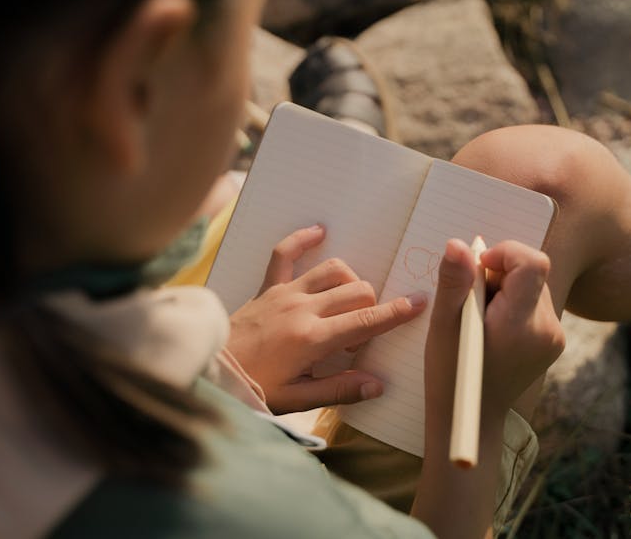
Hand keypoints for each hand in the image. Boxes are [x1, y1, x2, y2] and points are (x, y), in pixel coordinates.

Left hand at [227, 224, 426, 413]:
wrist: (211, 370)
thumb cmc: (254, 388)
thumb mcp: (297, 399)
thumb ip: (340, 390)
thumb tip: (378, 385)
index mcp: (312, 339)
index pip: (365, 321)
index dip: (396, 312)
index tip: (420, 302)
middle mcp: (302, 309)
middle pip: (356, 291)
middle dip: (372, 307)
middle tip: (358, 336)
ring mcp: (284, 292)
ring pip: (333, 269)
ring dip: (349, 283)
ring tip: (346, 305)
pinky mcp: (268, 285)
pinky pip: (285, 252)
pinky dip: (303, 239)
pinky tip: (320, 232)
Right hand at [424, 239, 564, 421]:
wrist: (473, 415)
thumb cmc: (451, 372)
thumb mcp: (443, 325)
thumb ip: (453, 282)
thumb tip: (459, 244)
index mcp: (520, 325)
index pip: (533, 263)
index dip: (505, 253)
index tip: (478, 268)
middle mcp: (547, 330)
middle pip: (531, 272)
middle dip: (498, 275)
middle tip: (472, 303)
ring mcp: (555, 337)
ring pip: (533, 285)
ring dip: (504, 289)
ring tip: (481, 318)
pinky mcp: (555, 340)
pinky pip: (535, 302)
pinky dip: (514, 303)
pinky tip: (494, 326)